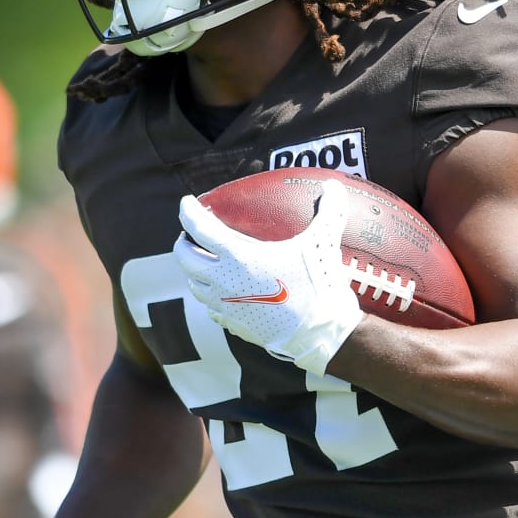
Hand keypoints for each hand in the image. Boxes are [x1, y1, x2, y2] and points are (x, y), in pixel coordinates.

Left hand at [174, 181, 361, 374]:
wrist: (319, 333)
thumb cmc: (317, 285)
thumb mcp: (323, 242)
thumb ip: (329, 210)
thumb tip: (334, 184)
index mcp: (238, 257)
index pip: (199, 229)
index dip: (188, 212)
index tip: (186, 203)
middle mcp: (224, 281)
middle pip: (185, 258)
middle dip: (183, 243)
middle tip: (189, 234)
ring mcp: (226, 305)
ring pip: (194, 284)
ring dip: (193, 270)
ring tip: (201, 261)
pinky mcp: (233, 324)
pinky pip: (210, 308)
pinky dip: (209, 296)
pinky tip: (220, 292)